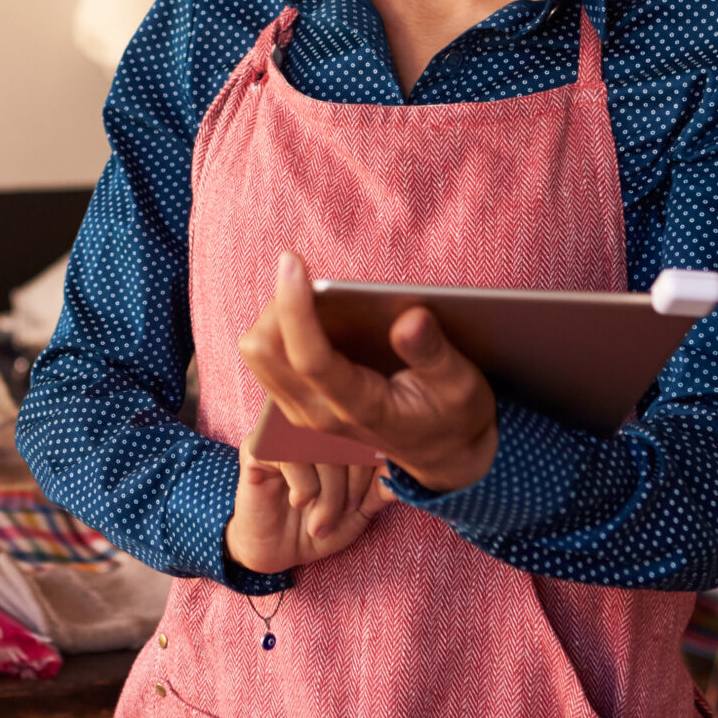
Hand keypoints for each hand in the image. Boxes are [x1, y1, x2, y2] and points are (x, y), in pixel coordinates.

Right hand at [225, 397, 394, 575]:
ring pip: (321, 447)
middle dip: (352, 485)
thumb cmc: (319, 525)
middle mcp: (311, 424)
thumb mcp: (359, 512)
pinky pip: (290, 455)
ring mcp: (282, 432)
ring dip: (329, 492)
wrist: (276, 551)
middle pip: (347, 436)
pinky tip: (297, 502)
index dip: (373, 468)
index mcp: (339, 432)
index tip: (363, 503)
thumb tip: (404, 471)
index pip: (369, 431)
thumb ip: (380, 489)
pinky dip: (303, 487)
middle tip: (346, 512)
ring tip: (321, 521)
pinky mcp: (257, 446)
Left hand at [239, 252, 500, 491]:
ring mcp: (304, 413)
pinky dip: (278, 330)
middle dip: (280, 305)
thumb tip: (410, 317)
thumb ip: (432, 352)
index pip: (310, 358)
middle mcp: (320, 415)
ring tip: (312, 297)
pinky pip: (266, 360)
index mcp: (360, 409)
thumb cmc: (452, 415)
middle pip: (265, 351)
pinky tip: (311, 316)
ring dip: (275, 316)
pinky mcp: (298, 404)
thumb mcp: (459, 384)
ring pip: (258, 355)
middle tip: (312, 279)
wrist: (442, 456)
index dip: (295, 307)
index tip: (292, 262)